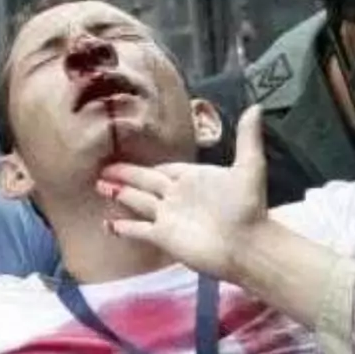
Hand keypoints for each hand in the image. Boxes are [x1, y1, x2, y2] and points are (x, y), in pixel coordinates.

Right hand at [98, 106, 267, 281]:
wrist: (247, 246)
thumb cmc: (248, 208)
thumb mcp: (250, 168)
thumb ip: (248, 138)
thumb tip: (256, 107)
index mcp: (192, 177)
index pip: (164, 168)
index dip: (147, 164)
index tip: (128, 156)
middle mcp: (177, 195)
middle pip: (144, 181)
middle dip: (125, 174)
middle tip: (102, 169)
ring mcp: (168, 216)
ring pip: (138, 201)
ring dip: (119, 194)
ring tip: (99, 186)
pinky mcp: (163, 237)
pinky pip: (138, 230)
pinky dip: (123, 227)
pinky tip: (108, 225)